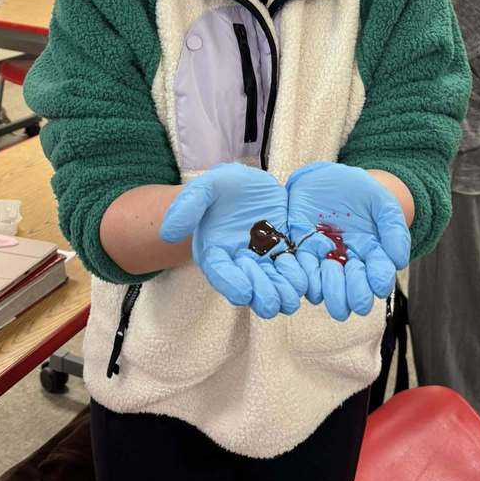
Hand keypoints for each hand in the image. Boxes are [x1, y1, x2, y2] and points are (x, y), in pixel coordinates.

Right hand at [160, 164, 305, 318]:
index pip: (222, 277)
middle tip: (279, 294)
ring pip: (278, 288)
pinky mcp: (289, 254)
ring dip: (288, 289)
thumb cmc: (222, 188)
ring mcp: (267, 263)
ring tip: (297, 284)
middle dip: (266, 295)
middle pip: (253, 292)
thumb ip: (188, 207)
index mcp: (217, 255)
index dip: (233, 286)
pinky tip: (312, 270)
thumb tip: (167, 233)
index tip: (245, 293)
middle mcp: (241, 266)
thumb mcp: (206, 188)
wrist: (248, 185)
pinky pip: (299, 271)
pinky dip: (307, 274)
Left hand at [284, 162, 410, 321]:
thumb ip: (394, 228)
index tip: (378, 281)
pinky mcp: (301, 256)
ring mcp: (324, 263)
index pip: (379, 280)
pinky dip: (303, 276)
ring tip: (331, 265)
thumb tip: (399, 262)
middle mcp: (348, 266)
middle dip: (355, 294)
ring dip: (329, 287)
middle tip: (353, 270)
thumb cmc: (357, 190)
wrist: (324, 177)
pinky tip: (310, 259)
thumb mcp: (381, 201)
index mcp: (373, 255)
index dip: (379, 283)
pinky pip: (301, 276)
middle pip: (353, 297)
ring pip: (325, 294)